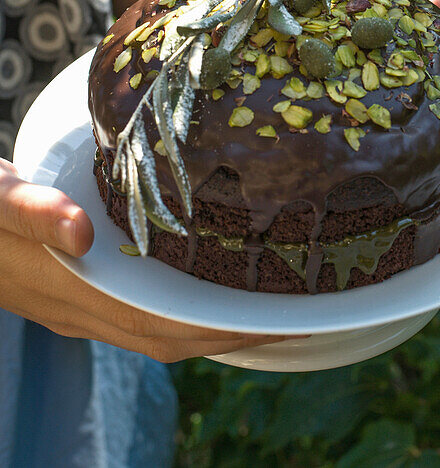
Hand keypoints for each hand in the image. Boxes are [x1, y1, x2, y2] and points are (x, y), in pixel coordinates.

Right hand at [0, 159, 284, 360]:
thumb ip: (34, 210)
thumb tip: (81, 232)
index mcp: (70, 293)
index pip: (161, 328)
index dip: (222, 332)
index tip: (280, 321)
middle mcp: (79, 311)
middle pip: (169, 338)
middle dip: (232, 335)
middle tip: (296, 314)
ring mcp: (76, 305)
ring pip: (156, 328)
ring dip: (209, 324)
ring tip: (263, 300)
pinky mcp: (73, 290)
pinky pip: (140, 311)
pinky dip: (180, 304)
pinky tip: (200, 279)